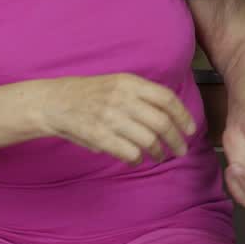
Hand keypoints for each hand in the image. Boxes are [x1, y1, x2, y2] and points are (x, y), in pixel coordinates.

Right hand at [41, 74, 196, 166]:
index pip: (166, 98)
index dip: (183, 115)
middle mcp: (122, 98)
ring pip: (148, 141)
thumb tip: (169, 117)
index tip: (190, 129)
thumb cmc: (89, 94)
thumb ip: (141, 96)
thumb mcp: (117, 83)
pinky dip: (136, 160)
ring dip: (157, 153)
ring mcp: (110, 117)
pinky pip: (129, 153)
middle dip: (176, 140)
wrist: (54, 102)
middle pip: (162, 123)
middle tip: (180, 150)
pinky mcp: (99, 136)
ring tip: (158, 156)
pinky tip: (135, 160)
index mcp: (130, 82)